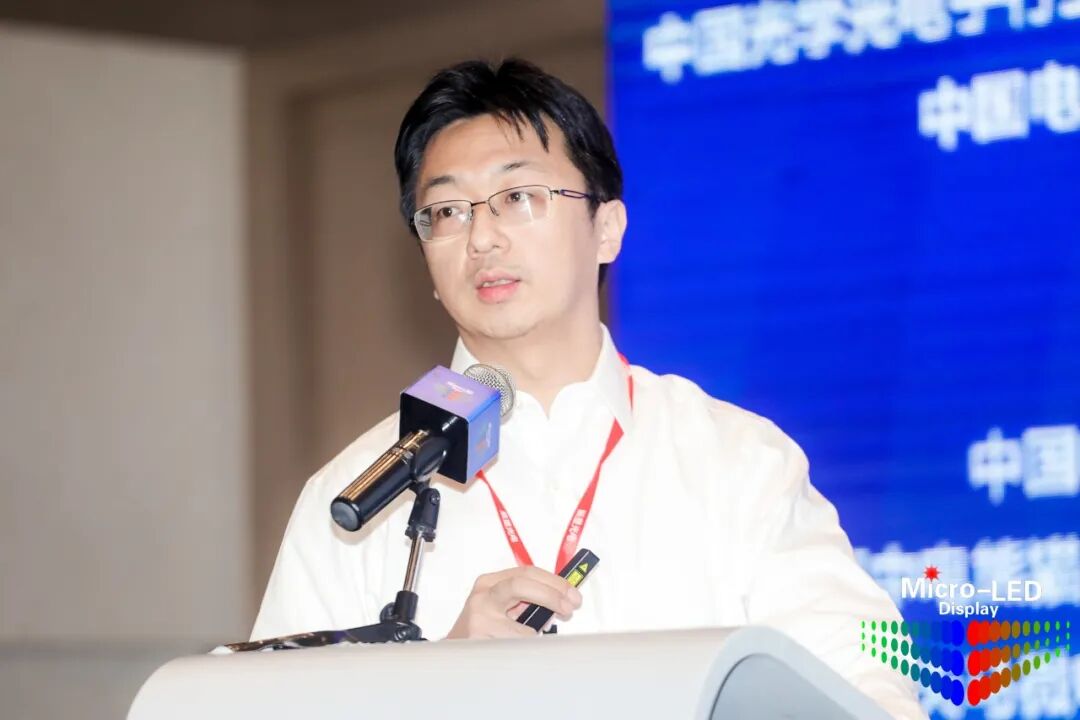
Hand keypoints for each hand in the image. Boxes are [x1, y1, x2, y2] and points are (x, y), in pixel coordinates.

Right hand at [445, 566, 582, 638]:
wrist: (454, 654)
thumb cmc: (483, 630)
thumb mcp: (503, 608)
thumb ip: (527, 601)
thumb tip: (561, 602)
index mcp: (491, 582)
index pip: (527, 572)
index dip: (554, 581)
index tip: (572, 593)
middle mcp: (484, 594)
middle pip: (522, 583)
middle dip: (552, 594)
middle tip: (570, 607)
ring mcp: (480, 614)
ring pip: (521, 617)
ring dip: (538, 629)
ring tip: (537, 636)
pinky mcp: (480, 635)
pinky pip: (517, 642)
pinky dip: (526, 645)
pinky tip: (519, 649)